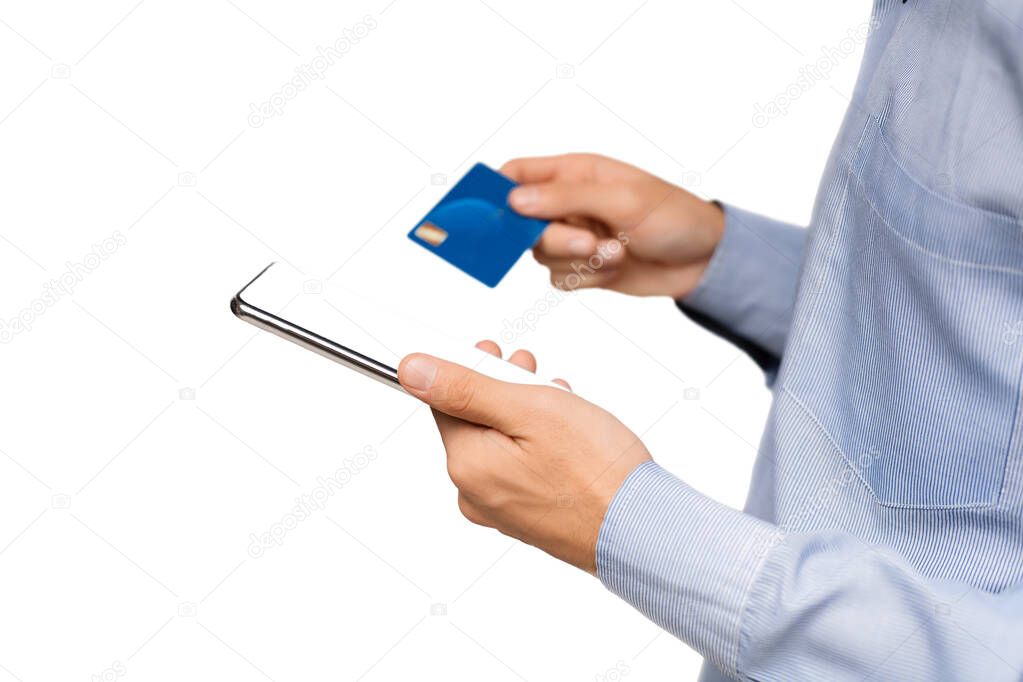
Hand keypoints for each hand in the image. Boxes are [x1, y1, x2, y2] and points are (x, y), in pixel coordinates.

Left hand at [397, 341, 651, 573]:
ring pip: (501, 442)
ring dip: (525, 413)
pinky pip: (521, 468)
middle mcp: (476, 493)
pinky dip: (539, 443)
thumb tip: (411, 371)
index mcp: (467, 464)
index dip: (473, 369)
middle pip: (475, 420)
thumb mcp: (528, 409)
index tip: (501, 356)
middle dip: (503, 388)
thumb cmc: (596, 471)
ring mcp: (502, 510)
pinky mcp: (529, 517)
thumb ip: (465, 387)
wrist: (643, 531)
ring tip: (559, 400)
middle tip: (533, 372)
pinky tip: (568, 433)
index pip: (445, 400)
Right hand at [501, 153, 724, 297]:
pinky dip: (585, 279)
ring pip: (539, 255)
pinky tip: (615, 267)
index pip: (516, 174)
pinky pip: (557, 278)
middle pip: (522, 224)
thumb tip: (514, 200)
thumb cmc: (672, 216)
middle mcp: (567, 202)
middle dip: (555, 239)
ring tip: (617, 252)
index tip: (490, 215)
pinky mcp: (581, 266)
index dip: (495, 192)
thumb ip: (565, 198)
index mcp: (573, 172)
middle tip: (589, 243)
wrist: (703, 261)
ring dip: (578, 261)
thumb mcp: (622, 200)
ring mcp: (572, 235)